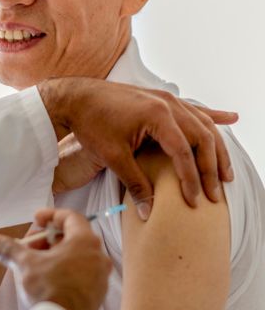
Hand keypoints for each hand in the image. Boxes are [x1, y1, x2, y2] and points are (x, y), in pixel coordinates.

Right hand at [0, 208, 110, 309]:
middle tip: (29, 247)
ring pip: (77, 257)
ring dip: (55, 256)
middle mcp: (97, 256)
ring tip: (35, 265)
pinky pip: (81, 274)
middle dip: (48, 240)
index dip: (51, 216)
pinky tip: (46, 281)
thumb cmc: (50, 288)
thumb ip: (10, 249)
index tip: (37, 220)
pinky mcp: (97, 294)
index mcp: (85, 241)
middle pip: (72, 237)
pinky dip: (64, 271)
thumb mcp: (25, 263)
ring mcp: (100, 277)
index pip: (70, 217)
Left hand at [38, 77, 236, 217]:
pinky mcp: (162, 98)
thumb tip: (148, 212)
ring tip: (226, 172)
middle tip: (216, 193)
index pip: (184, 153)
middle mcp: (167, 104)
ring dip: (216, 148)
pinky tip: (231, 118)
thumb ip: (135, 184)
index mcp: (157, 116)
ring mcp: (166, 99)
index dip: (191, 179)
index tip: (195, 200)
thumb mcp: (113, 157)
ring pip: (203, 124)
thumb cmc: (92, 124)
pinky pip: (193, 109)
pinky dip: (212, 117)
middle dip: (211, 168)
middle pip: (202, 138)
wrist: (77, 97)